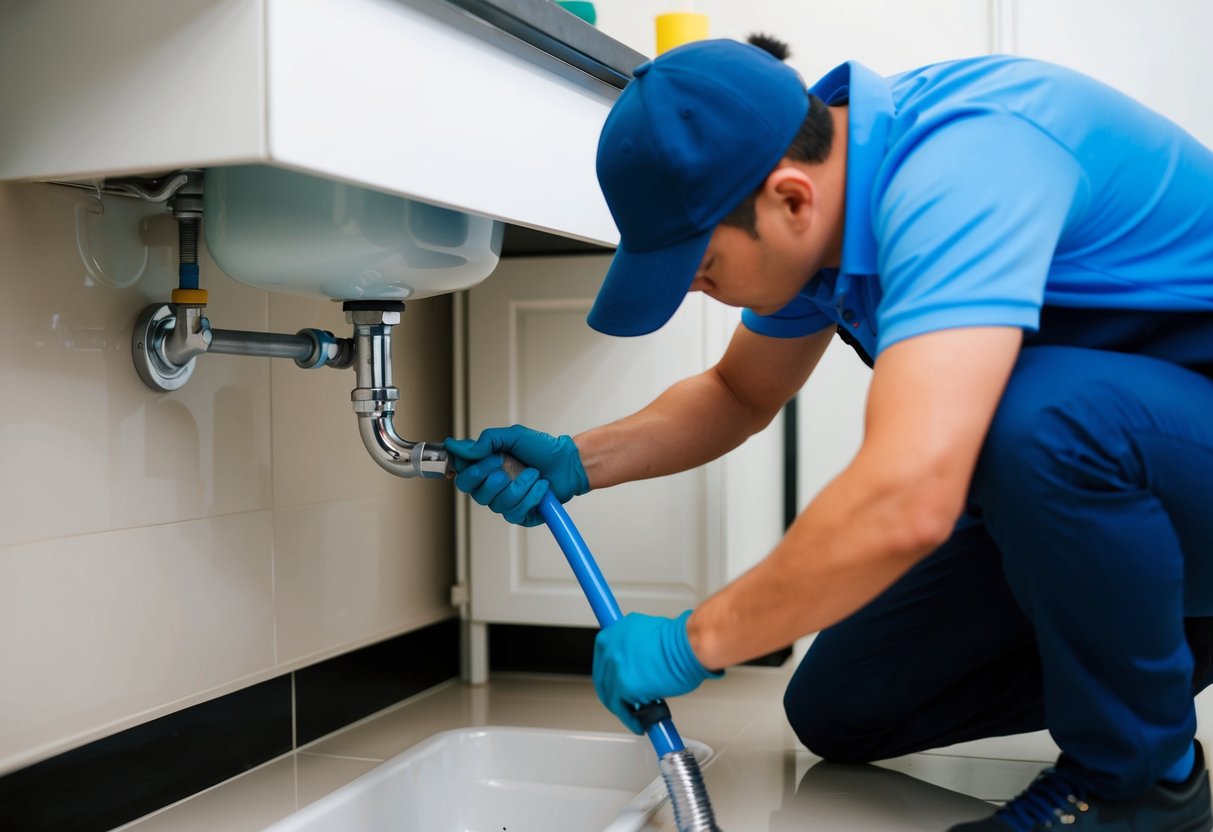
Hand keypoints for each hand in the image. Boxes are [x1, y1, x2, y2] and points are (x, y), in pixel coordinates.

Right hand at [444, 425, 589, 525]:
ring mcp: (505, 502)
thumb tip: (456, 446)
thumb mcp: (513, 436)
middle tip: (509, 464)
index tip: (491, 459)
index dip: (472, 471)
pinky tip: (540, 487)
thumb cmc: (542, 449)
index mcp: (485, 468)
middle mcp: (492, 486)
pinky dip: (531, 496)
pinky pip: (515, 512)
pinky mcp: (520, 514)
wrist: (568, 463)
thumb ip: (485, 441)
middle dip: (495, 477)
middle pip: (475, 493)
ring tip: (533, 474)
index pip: (462, 476)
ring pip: (497, 503)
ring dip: (520, 485)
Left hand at [593, 611, 722, 733]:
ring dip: (625, 709)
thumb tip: (636, 665)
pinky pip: (623, 710)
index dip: (612, 677)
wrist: (688, 645)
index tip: (618, 685)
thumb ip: (634, 648)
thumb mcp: (645, 633)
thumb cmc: (677, 640)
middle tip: (628, 704)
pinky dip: (631, 720)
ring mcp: (614, 668)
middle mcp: (609, 648)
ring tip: (638, 716)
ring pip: (611, 697)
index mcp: (613, 633)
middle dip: (616, 695)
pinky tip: (640, 724)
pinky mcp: (624, 686)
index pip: (603, 662)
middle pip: (603, 680)